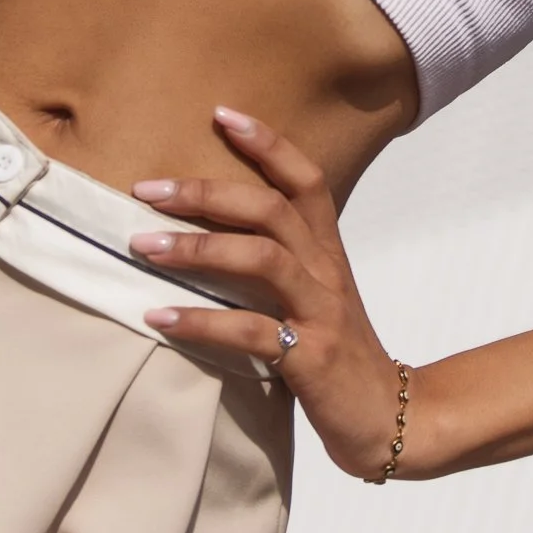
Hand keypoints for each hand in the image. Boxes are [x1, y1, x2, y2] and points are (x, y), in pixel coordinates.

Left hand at [129, 107, 408, 480]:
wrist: (390, 418)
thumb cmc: (337, 354)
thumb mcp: (314, 297)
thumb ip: (277, 264)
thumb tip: (207, 235)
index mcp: (328, 252)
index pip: (305, 180)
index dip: (267, 144)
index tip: (220, 114)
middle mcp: (326, 272)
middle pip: (271, 209)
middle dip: (206, 192)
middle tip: (146, 189)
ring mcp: (321, 312)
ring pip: (262, 258)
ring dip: (196, 247)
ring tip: (142, 246)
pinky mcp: (310, 357)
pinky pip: (251, 331)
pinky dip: (200, 320)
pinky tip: (157, 316)